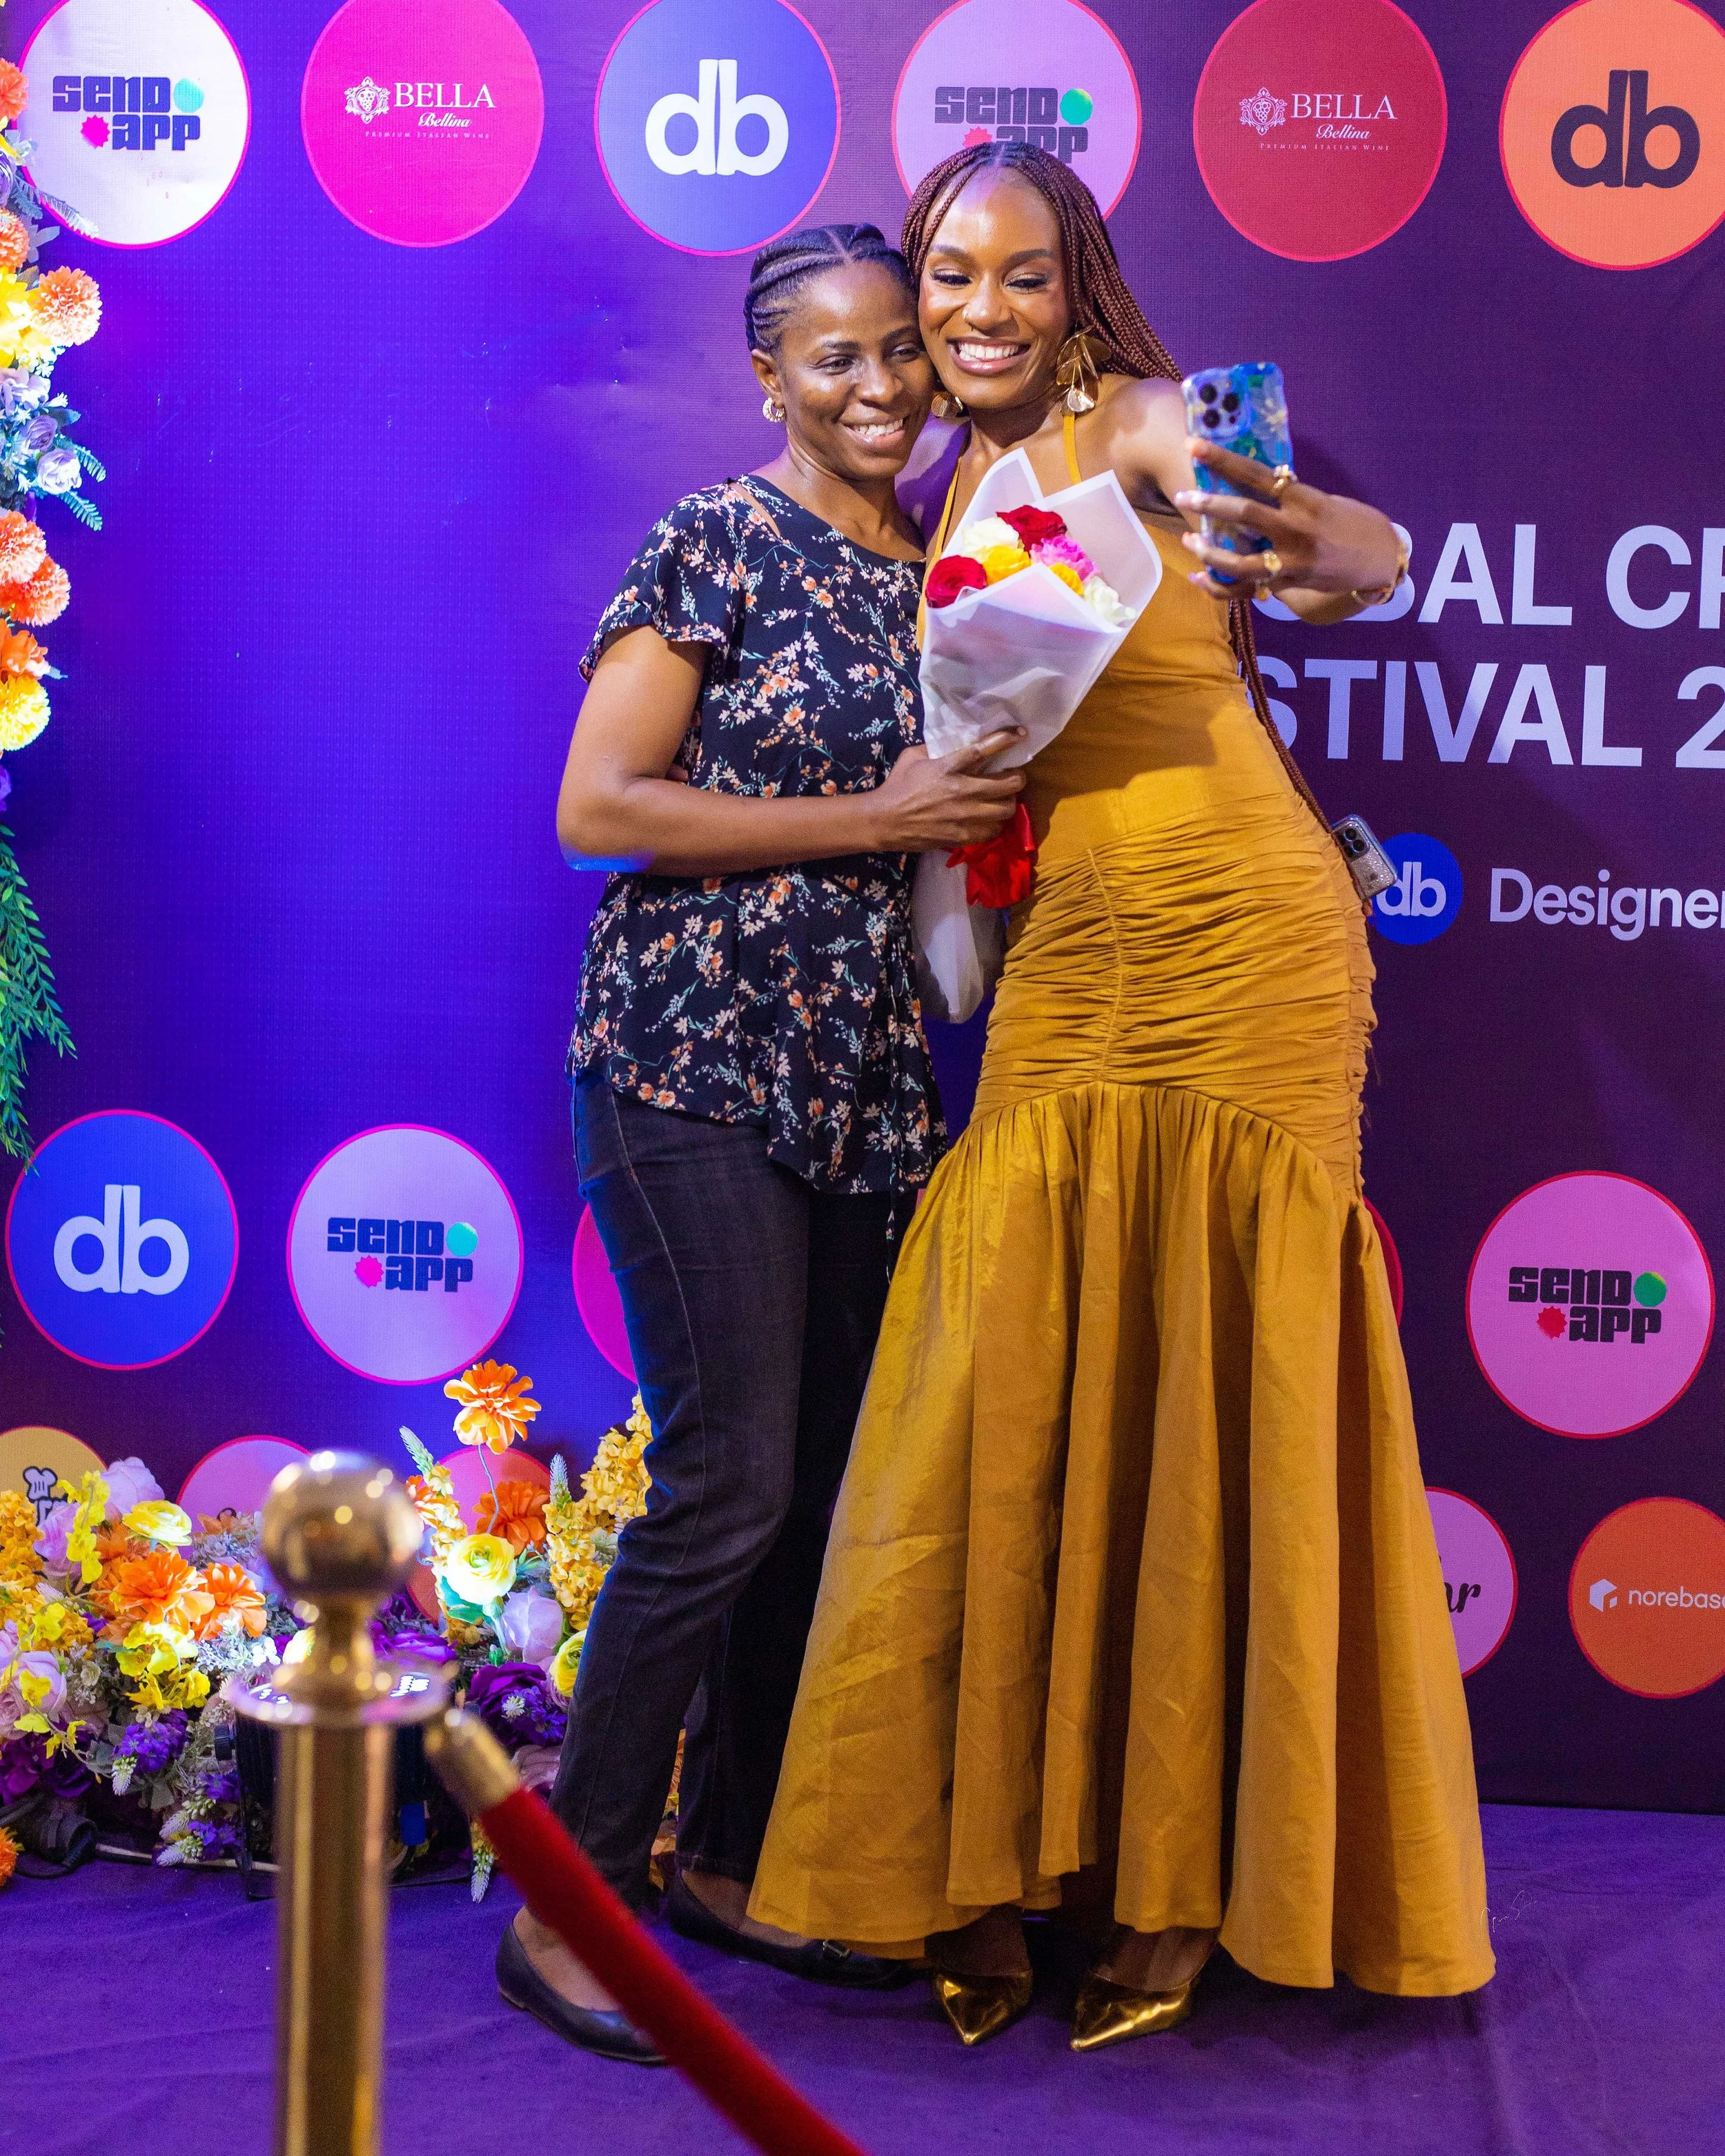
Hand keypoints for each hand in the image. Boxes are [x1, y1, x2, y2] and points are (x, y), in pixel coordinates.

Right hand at [868, 727, 1026, 850]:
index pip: (984, 749)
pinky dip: (995, 823)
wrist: (885, 822)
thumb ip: (935, 747)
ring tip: (1002, 799)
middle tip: (1013, 777)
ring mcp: (964, 816)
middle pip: (1008, 784)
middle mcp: (961, 791)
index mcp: (948, 767)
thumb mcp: (913, 757)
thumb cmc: (898, 786)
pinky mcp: (963, 836)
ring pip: (1006, 809)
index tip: (1021, 733)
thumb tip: (952, 740)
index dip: (1007, 739)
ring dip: (1008, 802)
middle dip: (1017, 778)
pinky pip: (993, 830)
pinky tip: (988, 818)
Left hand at [1174, 440, 1401, 599]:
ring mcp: (1292, 561)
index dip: (1223, 460)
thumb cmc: (1350, 523)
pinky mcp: (1289, 584)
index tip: (1194, 445)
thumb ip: (1287, 498)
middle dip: (1209, 504)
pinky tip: (1198, 578)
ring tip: (1188, 539)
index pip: (1257, 474)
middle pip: (1245, 514)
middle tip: (1183, 495)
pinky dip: (1219, 586)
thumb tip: (1249, 485)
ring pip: (1241, 562)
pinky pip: (1246, 589)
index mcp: (1304, 499)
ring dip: (1209, 552)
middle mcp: (1297, 529)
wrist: (1380, 559)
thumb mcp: (1322, 501)